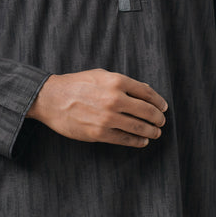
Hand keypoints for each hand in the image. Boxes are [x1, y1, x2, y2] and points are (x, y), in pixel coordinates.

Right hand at [27, 68, 167, 147]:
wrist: (52, 98)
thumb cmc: (77, 84)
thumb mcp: (101, 75)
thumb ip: (124, 82)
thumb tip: (146, 90)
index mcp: (116, 81)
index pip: (147, 93)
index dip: (159, 101)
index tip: (163, 107)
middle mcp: (114, 99)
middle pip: (146, 111)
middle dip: (158, 118)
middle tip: (161, 121)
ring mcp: (107, 117)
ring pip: (138, 127)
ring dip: (151, 131)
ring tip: (156, 132)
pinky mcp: (99, 133)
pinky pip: (125, 139)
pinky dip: (137, 141)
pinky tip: (142, 141)